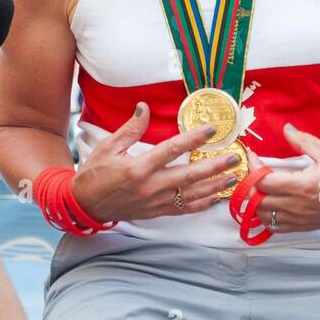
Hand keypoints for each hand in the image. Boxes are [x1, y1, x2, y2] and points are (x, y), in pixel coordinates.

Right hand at [71, 104, 242, 222]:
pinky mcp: (156, 212)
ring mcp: (155, 202)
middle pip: (189, 176)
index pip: (172, 150)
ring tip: (233, 177)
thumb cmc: (95, 174)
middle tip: (234, 157)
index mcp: (138, 168)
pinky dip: (202, 204)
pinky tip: (216, 197)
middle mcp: (150, 187)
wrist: (85, 205)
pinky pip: (184, 210)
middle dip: (214, 167)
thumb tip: (145, 107)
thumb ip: (130, 128)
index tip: (211, 130)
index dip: (193, 139)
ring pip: (191, 195)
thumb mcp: (108, 147)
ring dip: (214, 186)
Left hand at [249, 124, 319, 232]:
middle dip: (249, 184)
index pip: (263, 181)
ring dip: (255, 201)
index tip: (254, 156)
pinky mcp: (301, 227)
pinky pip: (274, 226)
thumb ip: (304, 141)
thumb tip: (286, 129)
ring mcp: (298, 219)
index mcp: (301, 186)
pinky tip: (269, 203)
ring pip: (262, 216)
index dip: (252, 167)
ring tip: (259, 187)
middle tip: (253, 171)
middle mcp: (296, 206)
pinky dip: (266, 216)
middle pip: (257, 200)